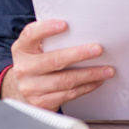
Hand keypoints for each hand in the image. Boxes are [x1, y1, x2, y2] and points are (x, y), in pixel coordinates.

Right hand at [0, 19, 114, 111]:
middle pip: (54, 60)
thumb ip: (49, 40)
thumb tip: (80, 29)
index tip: (65, 24)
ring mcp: (31, 88)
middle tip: (98, 49)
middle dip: (79, 54)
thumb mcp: (34, 49)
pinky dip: (86, 87)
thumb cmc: (35, 63)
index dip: (47, 29)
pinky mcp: (41, 103)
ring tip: (107, 70)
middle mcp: (24, 68)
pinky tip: (97, 81)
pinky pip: (68, 94)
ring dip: (90, 74)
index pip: (31, 35)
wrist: (22, 92)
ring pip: (66, 80)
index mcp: (22, 49)